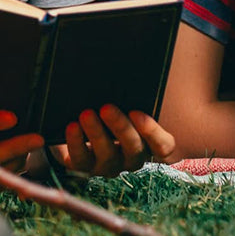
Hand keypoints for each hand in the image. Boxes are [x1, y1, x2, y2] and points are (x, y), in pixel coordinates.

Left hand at [53, 105, 176, 177]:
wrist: (76, 122)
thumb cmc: (109, 105)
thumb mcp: (123, 99)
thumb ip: (131, 93)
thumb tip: (131, 68)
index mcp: (149, 141)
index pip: (163, 146)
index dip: (152, 132)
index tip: (136, 111)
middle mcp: (132, 157)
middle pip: (133, 148)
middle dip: (120, 127)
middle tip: (106, 107)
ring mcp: (109, 165)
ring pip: (107, 155)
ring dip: (96, 133)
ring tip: (86, 113)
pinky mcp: (85, 168)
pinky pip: (82, 159)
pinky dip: (76, 142)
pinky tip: (72, 126)